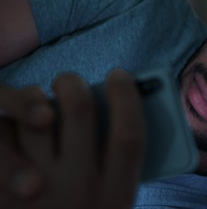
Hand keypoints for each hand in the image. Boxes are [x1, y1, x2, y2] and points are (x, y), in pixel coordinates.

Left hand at [0, 69, 145, 207]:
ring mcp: (36, 190)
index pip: (129, 136)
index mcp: (116, 196)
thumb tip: (116, 111)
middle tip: (70, 83)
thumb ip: (120, 166)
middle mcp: (78, 191)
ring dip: (36, 99)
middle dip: (73, 84)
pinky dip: (9, 123)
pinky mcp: (3, 190)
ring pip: (36, 117)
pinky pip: (4, 135)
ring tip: (41, 105)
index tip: (120, 75)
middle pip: (78, 111)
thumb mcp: (114, 203)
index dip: (127, 98)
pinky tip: (17, 129)